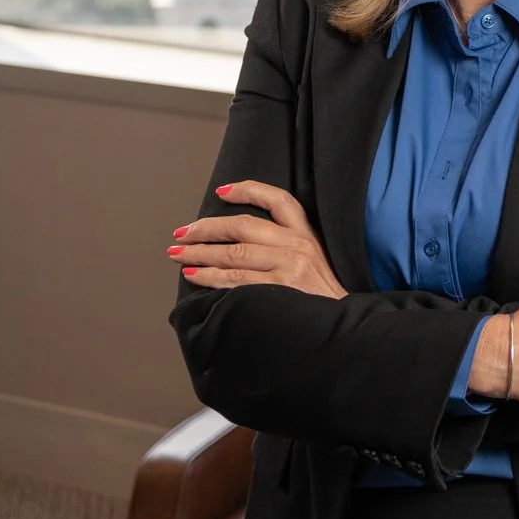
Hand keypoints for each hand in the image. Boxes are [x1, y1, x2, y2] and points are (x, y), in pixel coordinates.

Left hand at [170, 181, 346, 298]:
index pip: (278, 200)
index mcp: (306, 234)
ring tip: (178, 254)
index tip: (222, 191)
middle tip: (182, 233)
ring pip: (233, 253)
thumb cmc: (319, 295)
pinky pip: (234, 280)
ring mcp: (289, 267)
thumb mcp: (313, 259)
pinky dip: (209, 276)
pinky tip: (193, 274)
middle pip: (243, 226)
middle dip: (206, 229)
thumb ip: (285, 245)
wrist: (340, 327)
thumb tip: (236, 238)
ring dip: (199, 253)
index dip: (248, 190)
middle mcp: (298, 246)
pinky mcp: (278, 290)